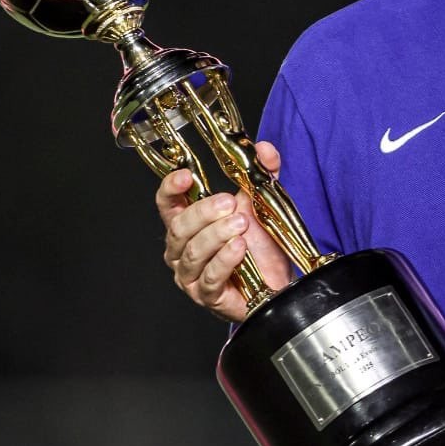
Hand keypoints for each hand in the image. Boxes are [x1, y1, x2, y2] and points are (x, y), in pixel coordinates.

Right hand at [156, 141, 292, 322]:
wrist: (277, 282)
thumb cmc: (260, 247)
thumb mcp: (261, 204)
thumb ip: (262, 175)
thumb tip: (265, 149)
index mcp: (188, 223)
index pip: (166, 203)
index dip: (171, 188)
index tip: (185, 176)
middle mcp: (181, 249)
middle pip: (179, 227)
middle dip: (204, 212)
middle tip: (230, 204)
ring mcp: (191, 274)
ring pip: (193, 251)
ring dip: (218, 235)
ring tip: (242, 225)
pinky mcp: (206, 296)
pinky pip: (209, 277)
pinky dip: (225, 260)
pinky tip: (240, 248)